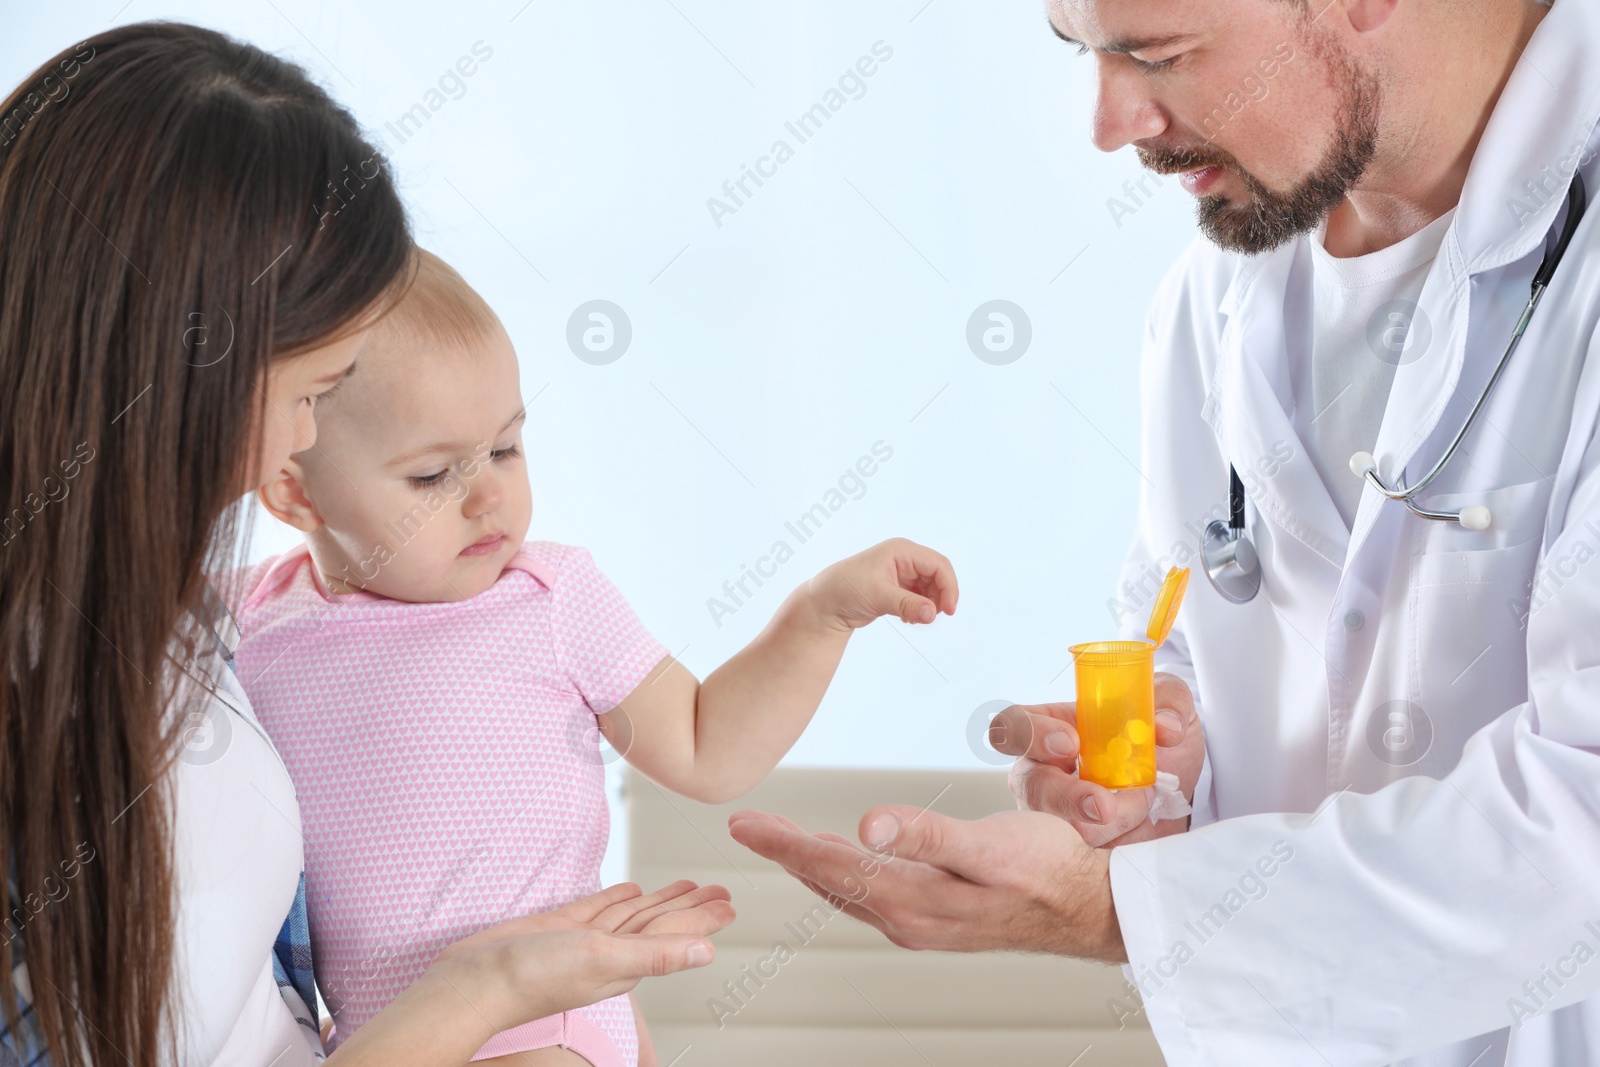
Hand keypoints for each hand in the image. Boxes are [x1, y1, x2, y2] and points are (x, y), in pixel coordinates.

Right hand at [426, 881, 734, 1032]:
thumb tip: (709, 952)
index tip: (730, 903)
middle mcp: (610, 951)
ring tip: (687, 884)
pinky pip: (597, 909)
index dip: (703, 919)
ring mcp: (584, 940)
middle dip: (689, 907)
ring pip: (632, 915)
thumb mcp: (603, 960)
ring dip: (660, 900)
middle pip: (659, 923)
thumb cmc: (536, 978)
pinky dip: (617, 898)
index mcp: (626, 962)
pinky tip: (631, 889)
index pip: (675, 935)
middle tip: (719, 888)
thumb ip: (656, 954)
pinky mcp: (558, 929)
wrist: (474, 982)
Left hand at [727, 806, 1123, 961]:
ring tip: (781, 840)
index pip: (832, 866)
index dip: (784, 842)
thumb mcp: (990, 846)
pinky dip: (846, 873)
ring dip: (811, 864)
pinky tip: (845, 860)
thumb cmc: (1051, 870)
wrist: (1094, 906)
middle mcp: (910, 918)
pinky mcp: (940, 915)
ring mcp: (924, 921)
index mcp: (914, 900)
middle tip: (747, 826)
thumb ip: (927, 835)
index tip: (744, 824)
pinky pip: (874, 894)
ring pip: (850, 890)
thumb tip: (866, 825)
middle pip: (831, 880)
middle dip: (785, 852)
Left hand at [807, 538, 957, 630]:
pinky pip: (920, 597)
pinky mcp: (898, 587)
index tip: (948, 611)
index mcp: (902, 550)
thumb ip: (907, 605)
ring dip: (929, 605)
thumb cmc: (846, 589)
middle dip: (939, 598)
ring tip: (912, 619)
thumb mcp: (878, 596)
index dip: (949, 587)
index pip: (938, 565)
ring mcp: (902, 573)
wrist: (826, 602)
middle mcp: (905, 558)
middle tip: (930, 618)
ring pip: (931, 588)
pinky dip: (919, 609)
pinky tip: (906, 619)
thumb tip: (932, 614)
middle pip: (938, 576)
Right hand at [992, 673, 1203, 846]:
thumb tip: (1165, 728)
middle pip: (1029, 786)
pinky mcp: (1070, 853)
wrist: (1177, 793)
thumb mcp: (1169, 704)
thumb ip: (1169, 702)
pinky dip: (1118, 845)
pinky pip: (1083, 859)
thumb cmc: (1156, 739)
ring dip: (1111, 822)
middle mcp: (1041, 772)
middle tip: (1105, 806)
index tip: (1071, 743)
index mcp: (1050, 727)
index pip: (1015, 726)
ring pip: (1059, 831)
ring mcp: (1050, 816)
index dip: (1033, 734)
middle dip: (1067, 798)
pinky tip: (1138, 830)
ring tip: (1143, 804)